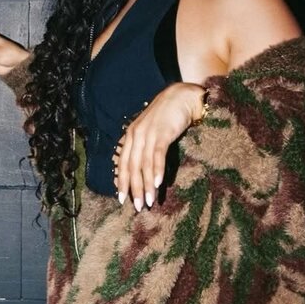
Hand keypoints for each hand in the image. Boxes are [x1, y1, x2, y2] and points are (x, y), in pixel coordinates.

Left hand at [113, 82, 206, 211]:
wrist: (182, 96)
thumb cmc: (168, 116)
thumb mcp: (152, 131)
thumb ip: (146, 147)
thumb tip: (145, 170)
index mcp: (131, 136)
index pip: (123, 163)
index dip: (122, 182)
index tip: (122, 200)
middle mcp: (136, 135)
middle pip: (132, 167)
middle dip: (134, 189)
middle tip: (137, 207)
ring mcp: (148, 134)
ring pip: (144, 165)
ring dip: (147, 185)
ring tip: (149, 201)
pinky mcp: (162, 133)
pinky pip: (157, 155)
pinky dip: (157, 170)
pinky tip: (159, 184)